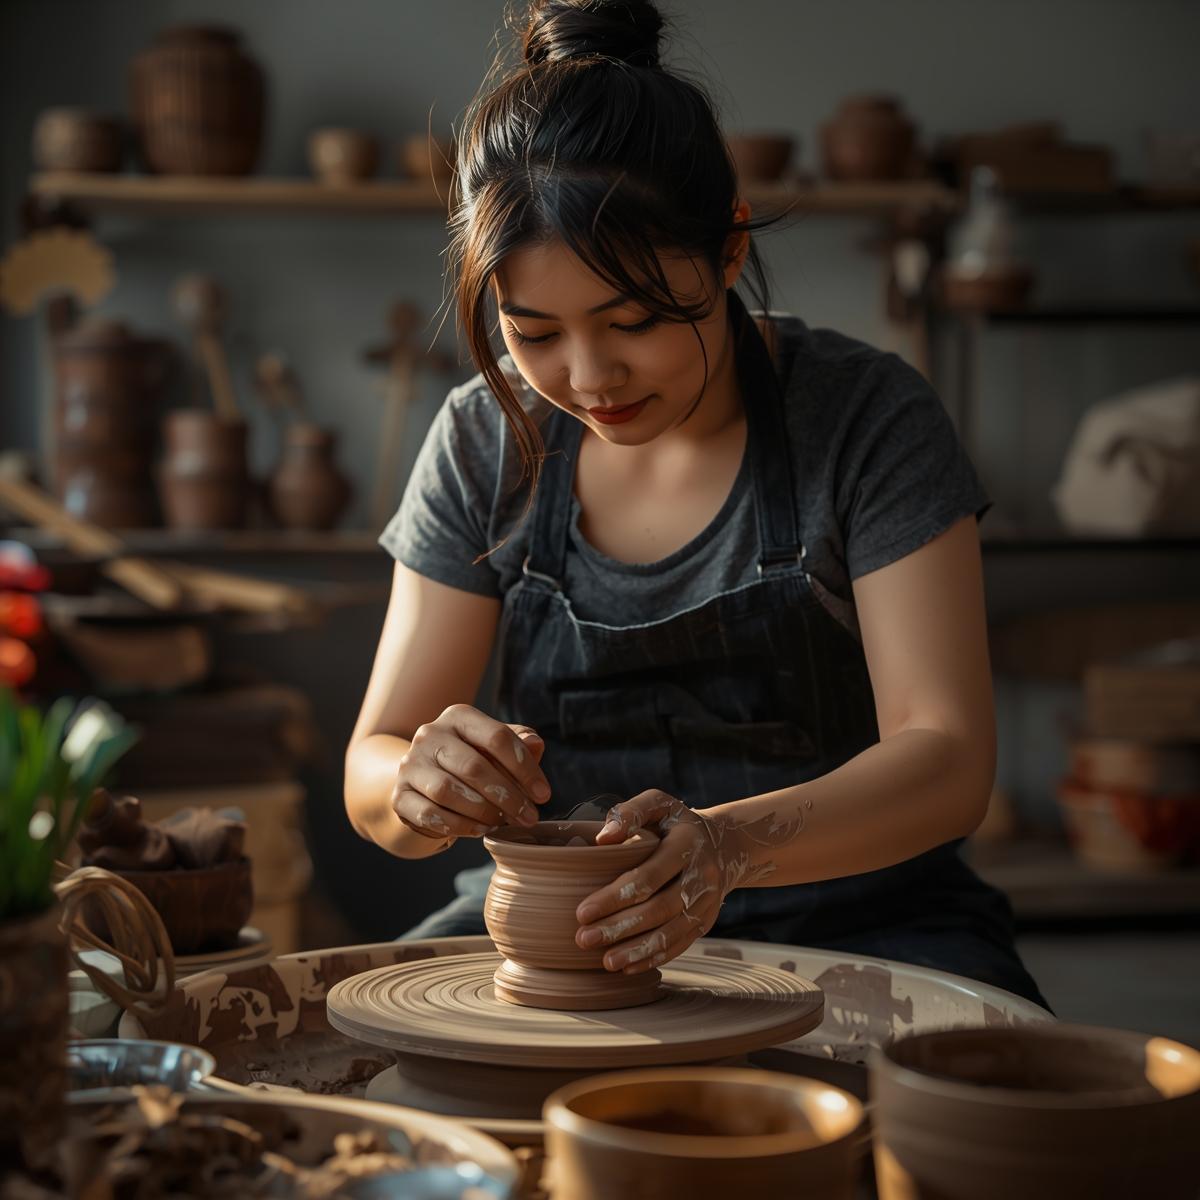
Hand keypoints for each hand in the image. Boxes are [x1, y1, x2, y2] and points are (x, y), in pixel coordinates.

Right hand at [391, 704, 549, 841]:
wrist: (423, 779)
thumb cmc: (472, 760)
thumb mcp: (496, 747)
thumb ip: (518, 743)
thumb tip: (534, 744)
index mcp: (458, 716)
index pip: (497, 737)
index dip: (525, 768)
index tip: (544, 795)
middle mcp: (430, 735)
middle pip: (474, 766)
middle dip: (508, 796)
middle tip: (528, 817)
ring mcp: (410, 764)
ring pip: (448, 791)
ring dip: (482, 812)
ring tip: (502, 823)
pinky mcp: (399, 795)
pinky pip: (430, 814)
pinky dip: (459, 826)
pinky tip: (479, 830)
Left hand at [573, 789, 731, 974]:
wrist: (723, 844)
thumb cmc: (674, 822)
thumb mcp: (657, 804)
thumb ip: (629, 813)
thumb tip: (602, 839)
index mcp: (686, 843)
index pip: (649, 876)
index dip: (615, 897)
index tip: (582, 912)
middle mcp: (702, 875)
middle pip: (659, 908)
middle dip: (620, 928)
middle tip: (584, 939)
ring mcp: (707, 902)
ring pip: (671, 932)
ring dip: (637, 950)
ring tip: (606, 962)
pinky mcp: (706, 921)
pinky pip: (681, 943)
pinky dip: (655, 957)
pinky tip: (628, 967)